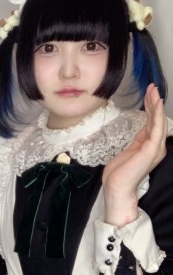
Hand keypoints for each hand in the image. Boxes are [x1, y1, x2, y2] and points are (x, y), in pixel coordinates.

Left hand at [102, 84, 166, 226]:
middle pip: (157, 119)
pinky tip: (156, 103)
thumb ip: (137, 140)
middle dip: (155, 102)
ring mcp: (155, 148)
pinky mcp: (151, 150)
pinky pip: (156, 128)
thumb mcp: (129, 150)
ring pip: (158, 121)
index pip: (153, 122)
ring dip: (156, 104)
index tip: (149, 93)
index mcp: (151, 146)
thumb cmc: (119, 172)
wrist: (116, 187)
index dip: (152, 107)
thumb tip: (140, 129)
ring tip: (154, 90)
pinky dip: (157, 114)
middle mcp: (157, 146)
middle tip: (152, 86)